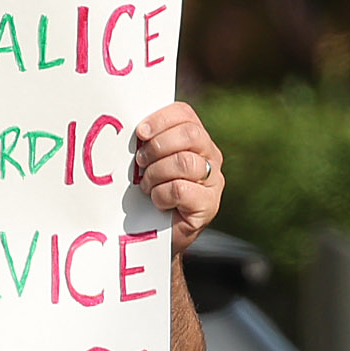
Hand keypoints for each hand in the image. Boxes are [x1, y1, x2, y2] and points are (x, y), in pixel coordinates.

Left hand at [130, 101, 225, 250]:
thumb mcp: (149, 163)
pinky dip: (161, 195)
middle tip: (140, 163)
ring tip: (146, 185)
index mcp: (196, 139)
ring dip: (156, 173)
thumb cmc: (152, 194)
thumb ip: (149, 143)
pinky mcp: (209, 205)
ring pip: (185, 162)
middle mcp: (210, 156)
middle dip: (157, 147)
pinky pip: (181, 189)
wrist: (157, 236)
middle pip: (190, 134)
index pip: (184, 114)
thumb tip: (136, 131)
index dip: (160, 120)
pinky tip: (157, 202)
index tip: (140, 133)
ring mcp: (214, 181)